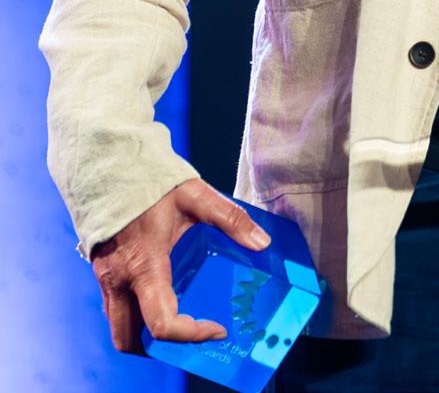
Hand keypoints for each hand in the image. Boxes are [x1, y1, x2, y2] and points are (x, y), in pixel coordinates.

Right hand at [91, 178, 271, 352]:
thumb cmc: (153, 182)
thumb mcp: (196, 196)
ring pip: (118, 325)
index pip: (162, 323)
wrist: (109, 165)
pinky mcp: (102, 272)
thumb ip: (230, 219)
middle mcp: (118, 280)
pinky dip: (135, 314)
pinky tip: (161, 295)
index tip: (217, 328)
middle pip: (128, 339)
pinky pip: (115, 307)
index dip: (191, 334)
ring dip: (144, 333)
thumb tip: (263, 244)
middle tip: (192, 334)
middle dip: (158, 348)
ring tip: (179, 318)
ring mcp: (105, 279)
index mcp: (143, 266)